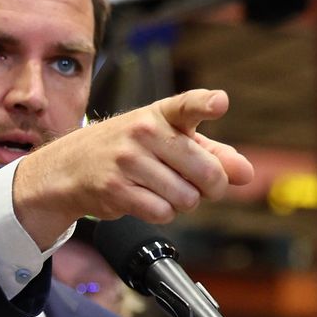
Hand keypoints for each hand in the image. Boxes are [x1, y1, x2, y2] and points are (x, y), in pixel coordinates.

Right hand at [11, 88, 254, 248]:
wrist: (70, 166)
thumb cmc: (129, 151)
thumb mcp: (169, 142)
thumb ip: (212, 154)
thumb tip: (246, 173)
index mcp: (160, 114)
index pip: (187, 105)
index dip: (206, 104)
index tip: (219, 103)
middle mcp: (145, 131)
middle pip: (206, 172)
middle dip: (210, 188)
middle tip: (198, 187)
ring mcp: (128, 160)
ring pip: (186, 198)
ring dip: (182, 203)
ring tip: (161, 190)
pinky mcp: (116, 188)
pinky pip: (162, 213)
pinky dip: (162, 214)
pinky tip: (147, 201)